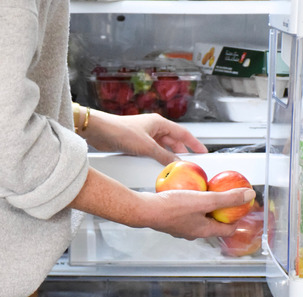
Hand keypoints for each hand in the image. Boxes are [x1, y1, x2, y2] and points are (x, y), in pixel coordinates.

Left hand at [80, 109, 207, 165]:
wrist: (99, 132)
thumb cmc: (121, 131)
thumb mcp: (147, 147)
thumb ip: (163, 156)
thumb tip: (176, 164)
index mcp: (159, 123)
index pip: (183, 133)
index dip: (194, 143)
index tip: (203, 151)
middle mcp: (153, 128)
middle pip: (173, 141)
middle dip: (181, 152)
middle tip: (189, 163)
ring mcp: (144, 136)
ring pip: (162, 147)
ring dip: (168, 157)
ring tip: (175, 168)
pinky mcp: (136, 144)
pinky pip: (152, 152)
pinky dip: (157, 159)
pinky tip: (158, 167)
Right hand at [134, 187, 256, 239]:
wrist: (145, 210)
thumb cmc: (172, 207)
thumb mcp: (204, 200)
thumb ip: (227, 198)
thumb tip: (248, 195)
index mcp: (204, 231)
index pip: (228, 229)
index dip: (236, 219)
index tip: (240, 208)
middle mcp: (193, 233)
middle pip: (213, 224)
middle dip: (220, 213)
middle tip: (224, 199)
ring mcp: (181, 228)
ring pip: (199, 219)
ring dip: (205, 209)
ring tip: (207, 195)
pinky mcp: (171, 221)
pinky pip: (186, 214)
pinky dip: (191, 206)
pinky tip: (188, 194)